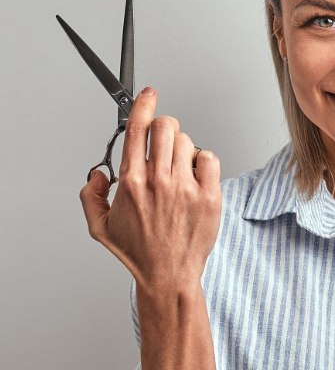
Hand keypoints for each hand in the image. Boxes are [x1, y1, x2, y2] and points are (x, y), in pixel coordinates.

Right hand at [79, 87, 221, 289]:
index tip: (149, 94)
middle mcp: (159, 181)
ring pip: (187, 140)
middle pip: (166, 126)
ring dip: (181, 147)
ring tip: (177, 169)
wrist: (169, 275)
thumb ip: (90, 195)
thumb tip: (98, 173)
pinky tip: (194, 177)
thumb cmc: (139, 252)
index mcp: (132, 183)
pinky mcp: (209, 196)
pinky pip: (209, 158)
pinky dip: (203, 161)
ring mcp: (186, 188)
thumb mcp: (100, 227)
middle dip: (163, 126)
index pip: (137, 130)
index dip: (143, 105)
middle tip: (163, 140)